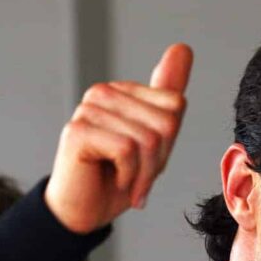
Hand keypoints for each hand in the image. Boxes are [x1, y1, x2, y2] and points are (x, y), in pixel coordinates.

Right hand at [44, 43, 192, 233]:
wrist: (84, 212)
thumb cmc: (117, 178)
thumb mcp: (155, 140)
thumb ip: (168, 95)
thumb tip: (182, 47)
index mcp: (123, 91)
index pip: (175, 106)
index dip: (169, 143)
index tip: (149, 161)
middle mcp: (103, 93)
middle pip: (165, 123)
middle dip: (157, 161)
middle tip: (137, 177)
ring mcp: (87, 109)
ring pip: (147, 140)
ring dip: (143, 174)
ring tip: (126, 182)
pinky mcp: (77, 131)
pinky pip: (126, 150)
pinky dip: (128, 175)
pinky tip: (114, 180)